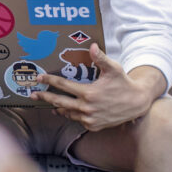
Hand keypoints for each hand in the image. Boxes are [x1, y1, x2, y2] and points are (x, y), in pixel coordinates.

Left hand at [33, 43, 162, 131]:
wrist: (137, 103)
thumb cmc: (124, 83)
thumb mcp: (114, 69)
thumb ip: (101, 58)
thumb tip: (92, 46)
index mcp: (89, 93)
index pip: (63, 85)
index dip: (50, 81)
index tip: (40, 78)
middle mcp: (87, 108)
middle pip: (59, 102)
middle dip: (45, 97)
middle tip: (33, 94)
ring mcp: (90, 119)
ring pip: (68, 113)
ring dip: (57, 107)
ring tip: (49, 103)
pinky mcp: (94, 126)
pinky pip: (77, 120)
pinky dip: (71, 115)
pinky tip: (66, 111)